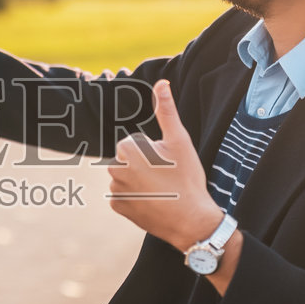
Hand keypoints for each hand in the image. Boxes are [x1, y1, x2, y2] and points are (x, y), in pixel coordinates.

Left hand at [107, 80, 223, 251]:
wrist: (191, 220)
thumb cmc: (186, 178)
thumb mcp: (179, 141)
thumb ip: (166, 111)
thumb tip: (162, 83)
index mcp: (126, 149)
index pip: (136, 142)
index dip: (154, 151)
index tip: (167, 163)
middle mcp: (114, 169)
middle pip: (129, 159)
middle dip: (145, 165)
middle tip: (166, 177)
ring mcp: (115, 190)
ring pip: (127, 177)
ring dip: (140, 181)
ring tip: (162, 191)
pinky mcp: (118, 207)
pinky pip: (125, 196)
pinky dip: (137, 198)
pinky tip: (154, 202)